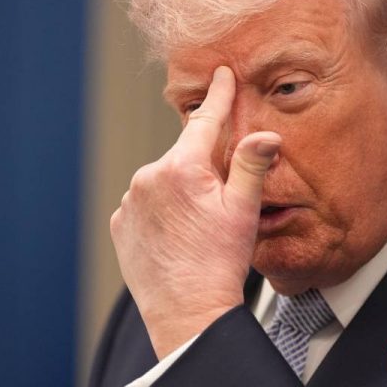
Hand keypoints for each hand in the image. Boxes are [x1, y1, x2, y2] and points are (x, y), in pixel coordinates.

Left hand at [110, 66, 280, 358]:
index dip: (218, 96)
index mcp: (181, 168)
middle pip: (184, 156)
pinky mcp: (120, 224)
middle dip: (202, 165)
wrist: (187, 312)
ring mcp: (129, 202)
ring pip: (162, 180)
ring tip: (196, 226)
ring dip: (179, 189)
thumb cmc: (219, 263)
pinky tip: (176, 233)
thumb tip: (267, 134)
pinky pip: (143, 203)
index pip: (205, 121)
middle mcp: (147, 177)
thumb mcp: (244, 211)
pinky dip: (159, 209)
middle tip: (220, 198)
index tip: (221, 73)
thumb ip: (252, 166)